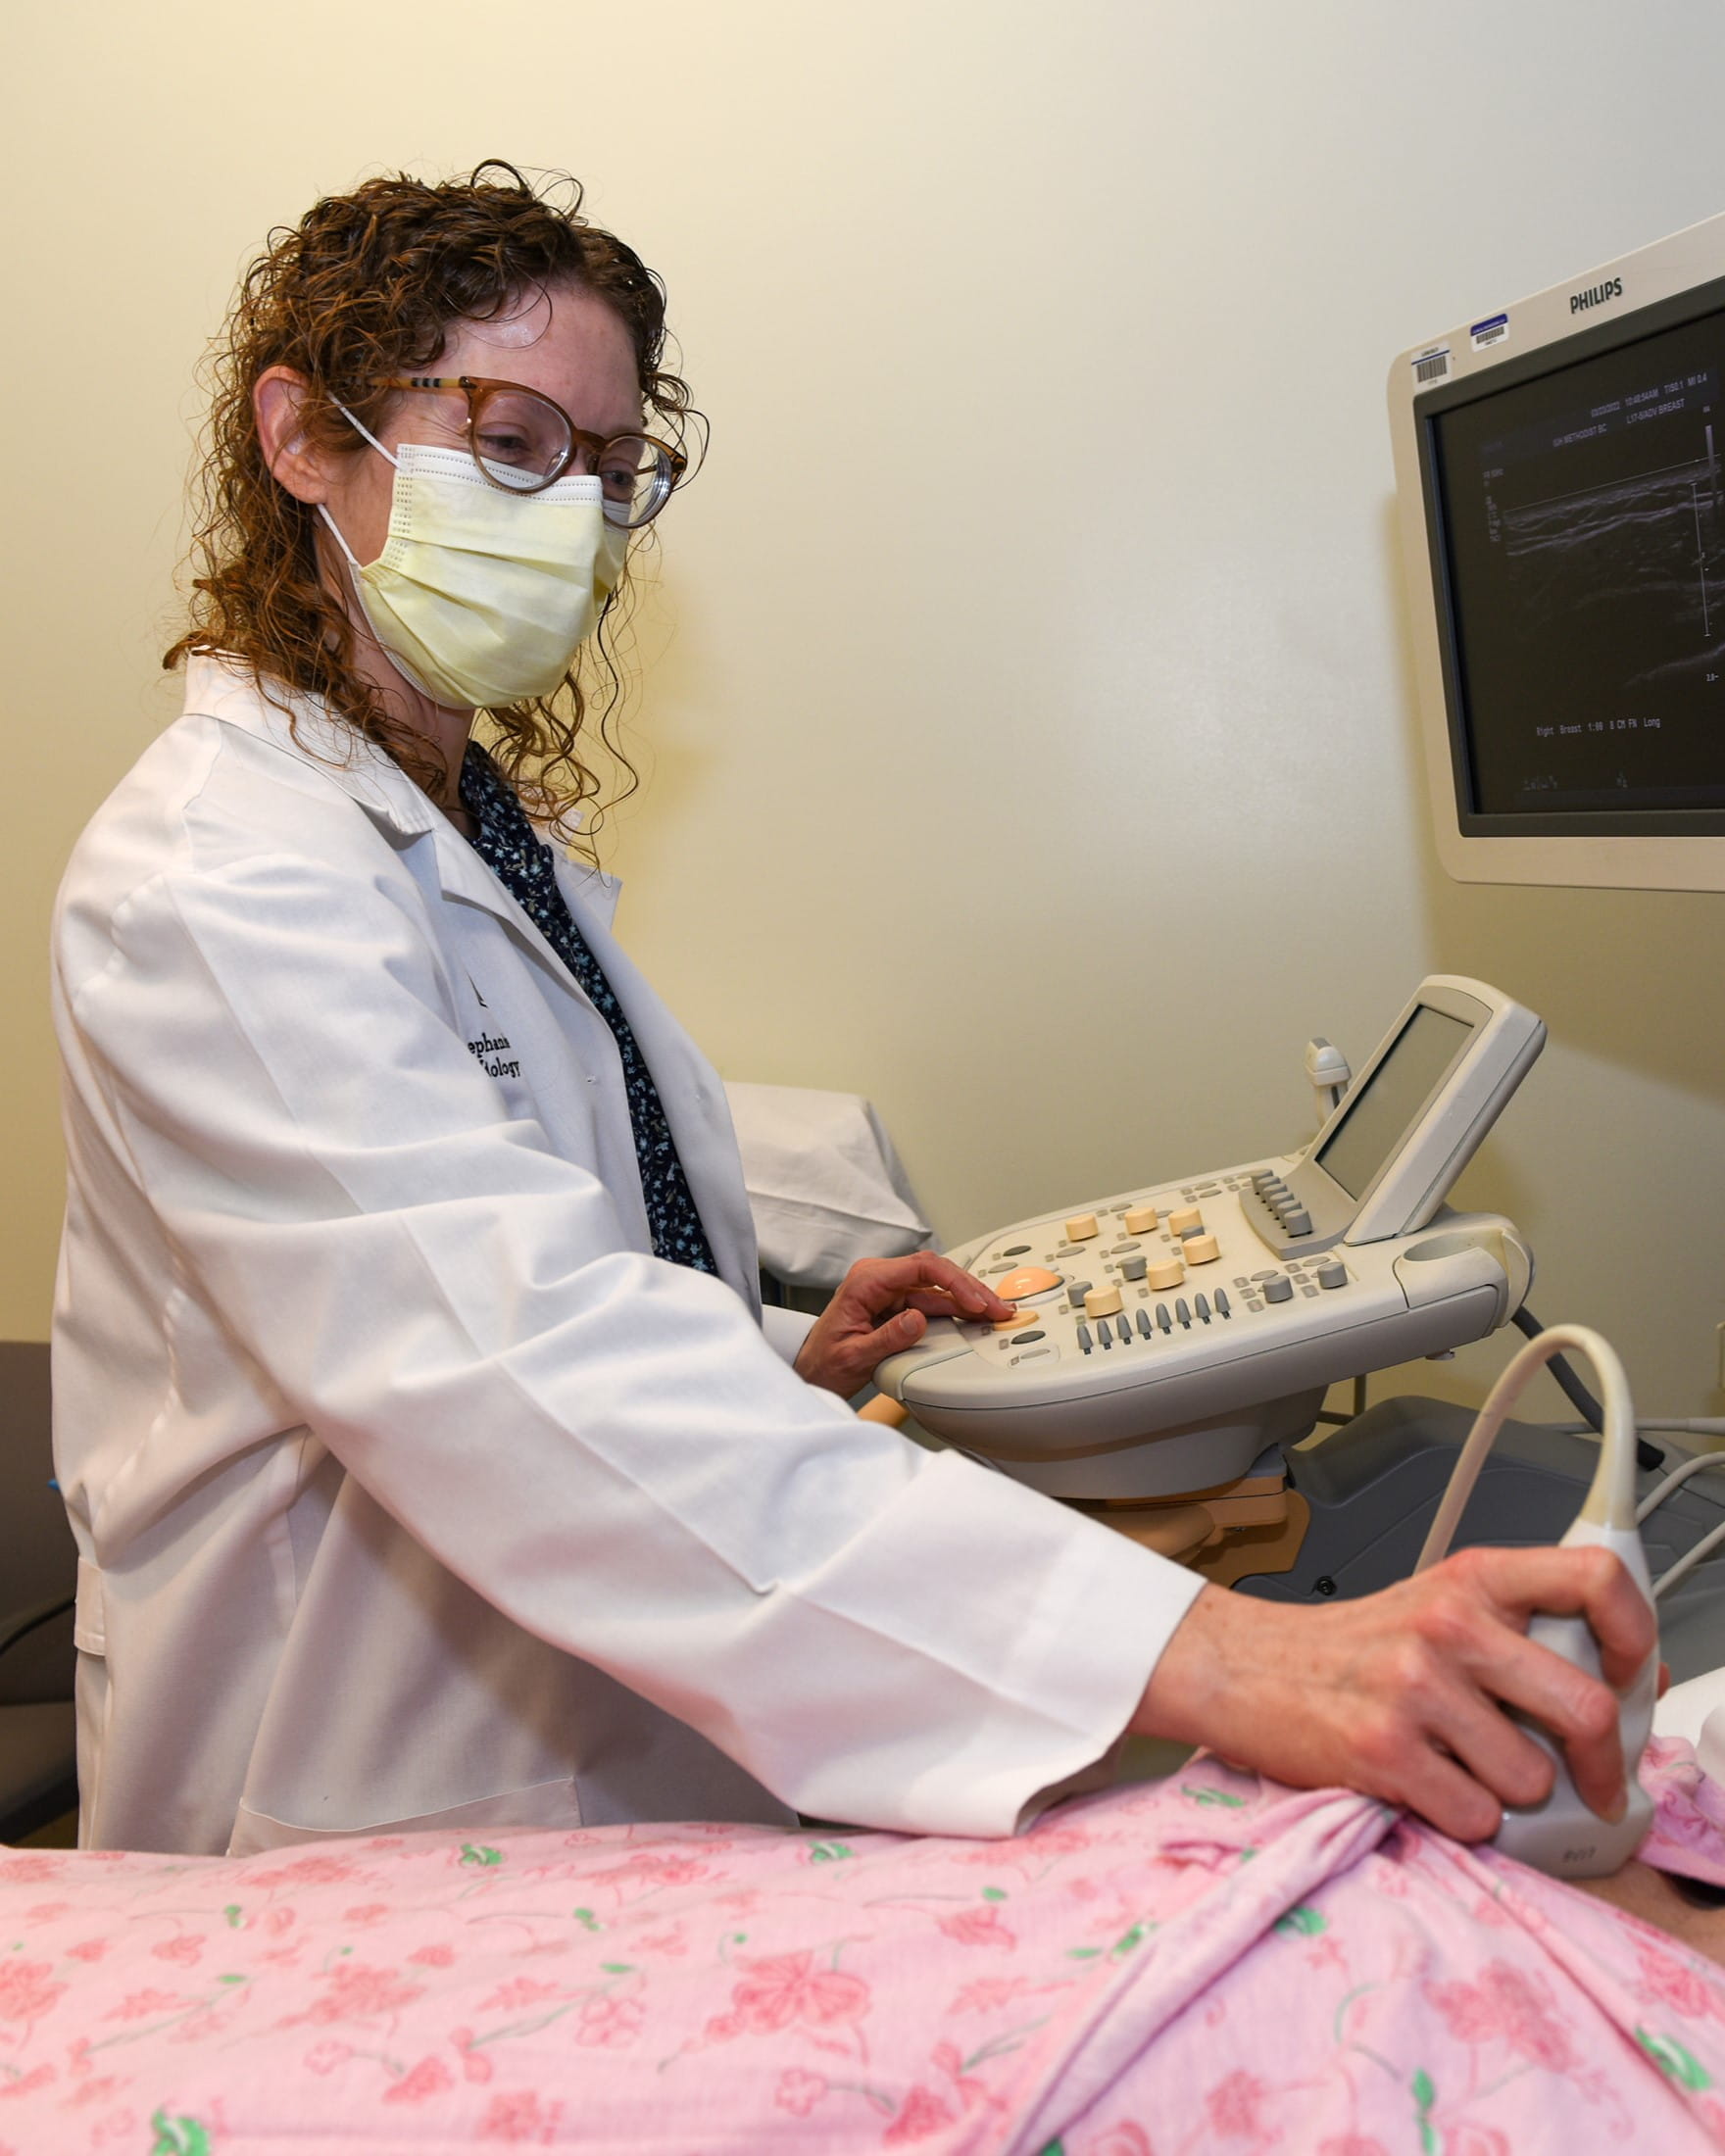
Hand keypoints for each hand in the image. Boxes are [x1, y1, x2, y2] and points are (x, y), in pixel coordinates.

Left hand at [794, 1254, 1014, 1398]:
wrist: (811, 1372)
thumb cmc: (823, 1363)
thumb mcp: (854, 1356)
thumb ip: (887, 1338)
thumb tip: (917, 1319)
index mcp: (866, 1281)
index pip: (920, 1267)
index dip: (955, 1282)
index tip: (976, 1301)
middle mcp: (880, 1279)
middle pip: (936, 1273)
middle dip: (971, 1289)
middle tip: (999, 1307)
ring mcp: (890, 1291)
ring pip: (939, 1287)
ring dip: (969, 1300)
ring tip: (998, 1311)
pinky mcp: (898, 1305)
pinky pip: (933, 1302)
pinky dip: (957, 1309)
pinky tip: (977, 1316)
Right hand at [1132, 1545, 1655, 1841]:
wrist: (1240, 1666)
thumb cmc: (1348, 1649)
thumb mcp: (1437, 1610)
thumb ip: (1520, 1634)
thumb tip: (1622, 1686)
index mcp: (1472, 1579)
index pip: (1598, 1579)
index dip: (1637, 1636)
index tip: (1630, 1678)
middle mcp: (1449, 1623)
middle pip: (1584, 1707)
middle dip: (1601, 1765)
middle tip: (1592, 1781)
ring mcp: (1414, 1686)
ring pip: (1531, 1778)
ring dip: (1507, 1792)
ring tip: (1461, 1765)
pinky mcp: (1382, 1750)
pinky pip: (1474, 1816)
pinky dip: (1459, 1818)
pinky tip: (1424, 1784)